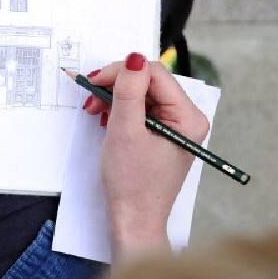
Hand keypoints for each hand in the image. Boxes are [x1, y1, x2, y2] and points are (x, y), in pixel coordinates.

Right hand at [82, 52, 209, 261]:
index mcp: (187, 117)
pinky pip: (139, 109)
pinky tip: (104, 119)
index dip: (122, 72)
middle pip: (147, 82)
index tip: (93, 81)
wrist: (132, 220)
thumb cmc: (132, 184)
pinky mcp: (159, 134)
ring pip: (140, 94)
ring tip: (94, 111)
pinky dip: (118, 110)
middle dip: (116, 86)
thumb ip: (128, 92)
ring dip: (113, 98)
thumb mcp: (125, 132)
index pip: (154, 74)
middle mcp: (185, 118)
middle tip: (90, 97)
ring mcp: (173, 126)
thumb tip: (133, 58)